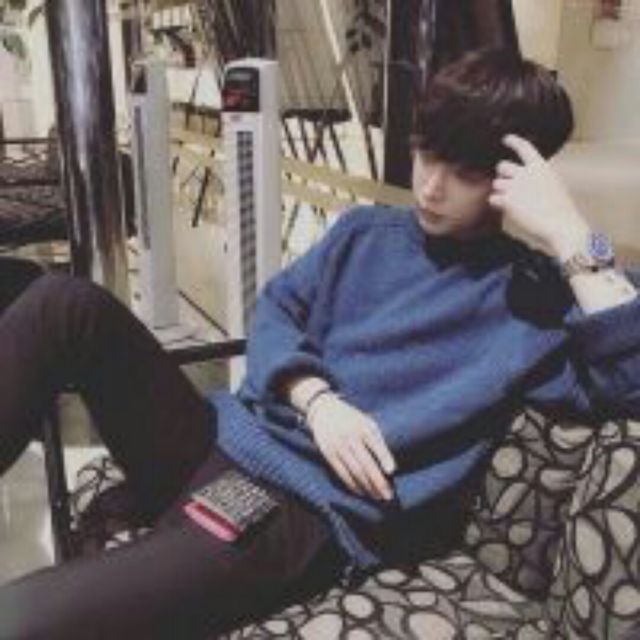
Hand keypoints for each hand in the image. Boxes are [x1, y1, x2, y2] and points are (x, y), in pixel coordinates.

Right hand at [306, 393, 395, 500]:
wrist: (324, 410)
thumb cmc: (352, 419)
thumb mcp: (367, 422)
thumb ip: (377, 439)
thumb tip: (390, 466)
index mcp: (363, 426)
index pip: (375, 443)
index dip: (384, 457)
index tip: (392, 471)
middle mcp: (350, 437)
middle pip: (365, 463)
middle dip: (378, 481)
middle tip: (388, 496)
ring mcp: (338, 446)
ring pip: (354, 472)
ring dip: (367, 487)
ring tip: (378, 497)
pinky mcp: (328, 454)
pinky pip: (342, 473)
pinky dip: (353, 485)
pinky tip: (362, 492)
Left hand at [488, 134, 590, 258]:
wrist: (560, 224)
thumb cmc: (560, 210)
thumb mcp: (553, 185)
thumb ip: (538, 178)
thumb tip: (524, 179)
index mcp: (541, 167)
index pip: (524, 147)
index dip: (513, 141)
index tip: (506, 139)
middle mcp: (526, 173)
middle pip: (502, 166)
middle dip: (503, 175)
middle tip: (508, 186)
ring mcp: (516, 186)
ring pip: (496, 183)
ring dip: (501, 192)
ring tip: (513, 202)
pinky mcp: (508, 200)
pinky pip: (492, 198)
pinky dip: (497, 204)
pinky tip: (506, 209)